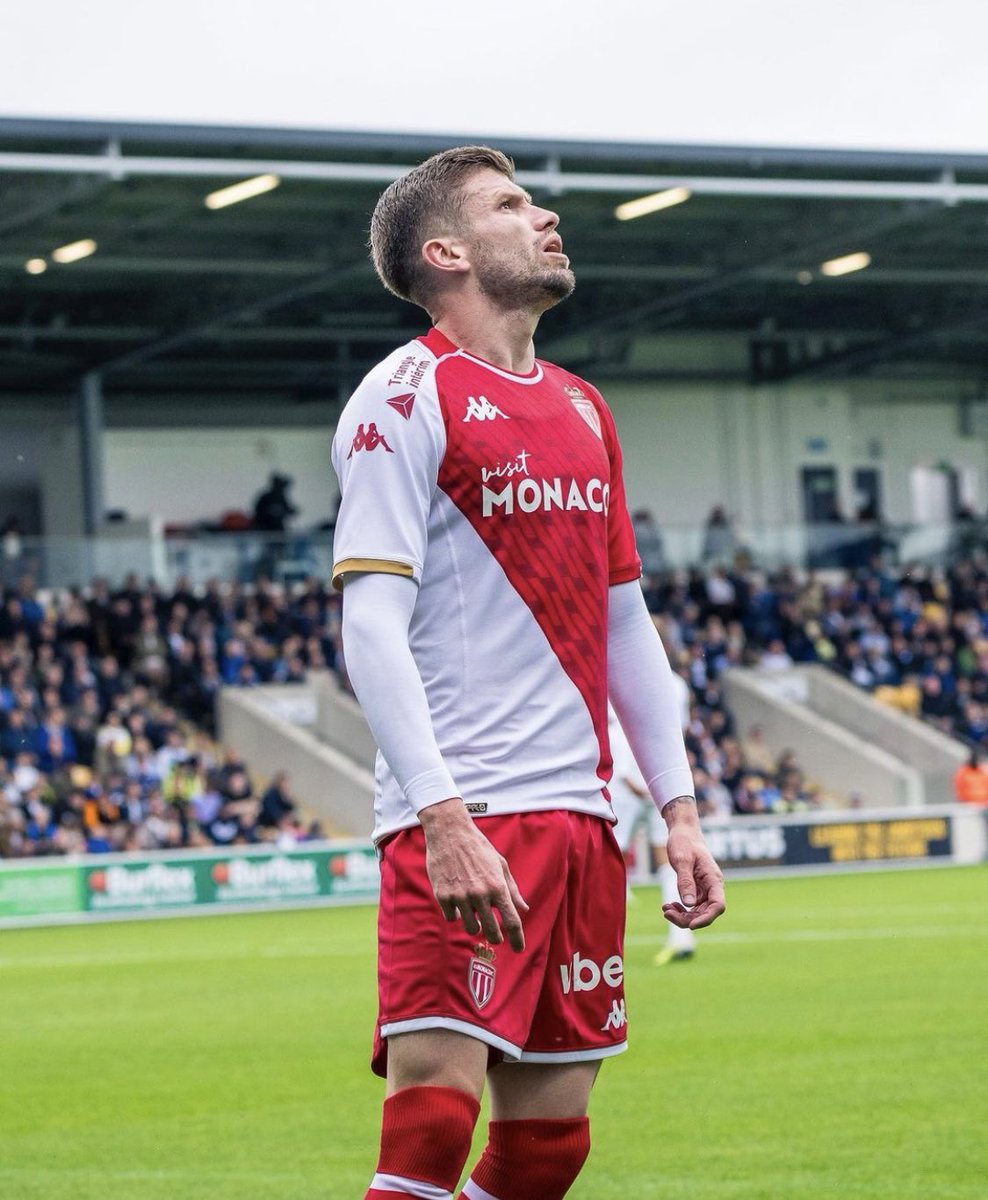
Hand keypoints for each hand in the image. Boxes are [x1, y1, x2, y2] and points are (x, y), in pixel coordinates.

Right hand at [419, 798, 528, 950]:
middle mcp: (480, 894)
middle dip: (495, 937)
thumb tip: (524, 909)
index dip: (517, 939)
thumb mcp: (500, 864)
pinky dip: (456, 913)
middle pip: (491, 931)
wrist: (449, 833)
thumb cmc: (478, 847)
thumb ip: (512, 889)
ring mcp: (460, 896)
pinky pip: (452, 917)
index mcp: (497, 886)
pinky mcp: (443, 896)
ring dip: (475, 926)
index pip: (511, 921)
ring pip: (470, 928)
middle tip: (496, 936)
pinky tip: (457, 901)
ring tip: (475, 915)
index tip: (519, 949)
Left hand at [661, 797, 725, 929]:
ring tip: (665, 909)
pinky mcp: (696, 890)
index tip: (691, 925)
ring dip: (682, 915)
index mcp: (713, 879)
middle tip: (667, 913)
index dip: (707, 918)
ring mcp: (704, 890)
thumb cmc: (684, 842)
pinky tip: (668, 906)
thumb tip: (688, 904)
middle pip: (706, 912)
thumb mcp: (682, 860)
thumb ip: (685, 881)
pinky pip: (690, 906)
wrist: (683, 832)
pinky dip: (680, 909)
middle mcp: (712, 887)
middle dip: (688, 918)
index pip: (718, 905)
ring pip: (697, 912)